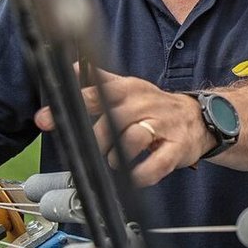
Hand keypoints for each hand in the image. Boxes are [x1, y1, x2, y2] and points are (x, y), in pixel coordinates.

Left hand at [34, 68, 213, 186]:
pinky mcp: (177, 148)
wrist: (201, 119)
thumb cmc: (157, 106)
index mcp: (131, 89)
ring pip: (133, 140)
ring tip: (115, 161)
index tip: (46, 118)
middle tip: (90, 150)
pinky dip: (140, 175)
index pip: (97, 92)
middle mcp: (146, 104)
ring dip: (116, 156)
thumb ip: (98, 81)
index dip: (71, 104)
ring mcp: (164, 126)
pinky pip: (155, 165)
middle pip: (111, 119)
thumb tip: (69, 70)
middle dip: (94, 139)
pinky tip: (133, 177)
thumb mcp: (130, 88)